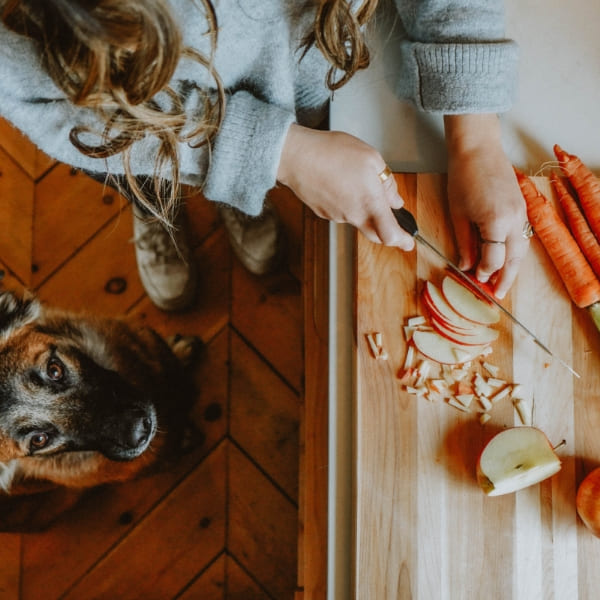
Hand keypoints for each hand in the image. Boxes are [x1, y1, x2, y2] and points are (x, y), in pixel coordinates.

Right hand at [276, 124, 414, 249]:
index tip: (408, 242)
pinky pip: (341, 211)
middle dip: (386, 231)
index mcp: (370, 203)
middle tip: (393, 223)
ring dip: (363, 208)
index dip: (402, 241)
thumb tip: (394, 199)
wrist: (296, 156)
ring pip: (357, 219)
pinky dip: (346, 202)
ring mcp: (336, 216)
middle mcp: (353, 215)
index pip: (390, 234)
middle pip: (374, 233)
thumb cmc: (332, 153)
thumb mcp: (371, 158)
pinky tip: (341, 183)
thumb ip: (387, 183)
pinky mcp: (323, 212)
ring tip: (356, 182)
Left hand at [445, 114, 528, 298]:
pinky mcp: (522, 206)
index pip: (493, 259)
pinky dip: (515, 250)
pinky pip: (522, 234)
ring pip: (522, 248)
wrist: (478, 148)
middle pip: (514, 258)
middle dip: (506, 278)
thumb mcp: (458, 214)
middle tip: (498, 294)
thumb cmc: (463, 178)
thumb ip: (465, 243)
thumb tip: (466, 265)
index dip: (484, 272)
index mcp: (496, 223)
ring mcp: (522, 212)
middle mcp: (514, 220)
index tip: (475, 279)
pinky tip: (505, 257)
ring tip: (503, 281)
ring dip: (513, 266)